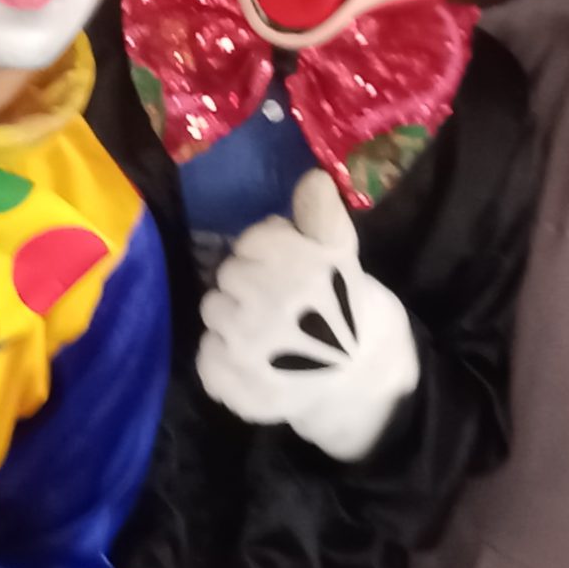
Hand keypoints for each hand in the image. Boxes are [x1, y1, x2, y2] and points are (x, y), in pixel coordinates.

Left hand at [195, 168, 420, 460]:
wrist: (362, 379)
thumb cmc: (346, 307)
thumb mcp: (342, 254)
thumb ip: (322, 215)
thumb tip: (311, 178)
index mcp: (299, 269)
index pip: (252, 241)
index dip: (267, 251)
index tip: (286, 268)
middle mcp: (269, 306)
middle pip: (227, 274)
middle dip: (248, 283)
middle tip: (275, 301)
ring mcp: (250, 350)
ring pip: (213, 312)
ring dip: (232, 318)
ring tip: (263, 330)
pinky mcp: (239, 389)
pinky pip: (206, 358)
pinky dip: (223, 359)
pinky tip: (252, 360)